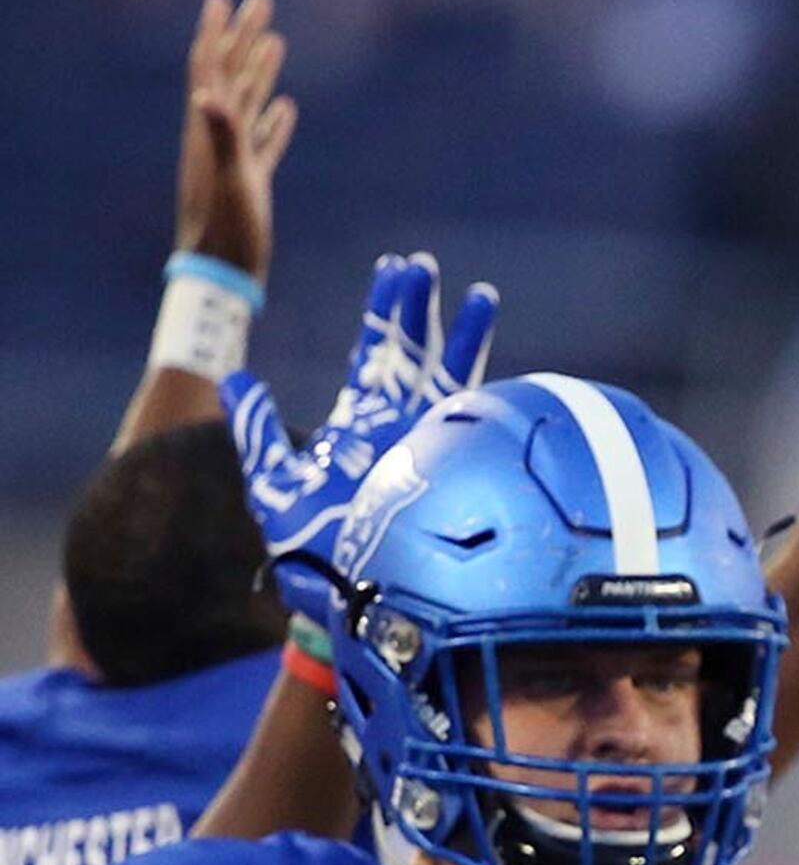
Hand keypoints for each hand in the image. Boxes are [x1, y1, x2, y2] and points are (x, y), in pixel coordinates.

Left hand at [174, 0, 294, 280]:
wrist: (221, 274)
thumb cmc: (227, 232)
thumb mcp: (230, 182)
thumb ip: (223, 138)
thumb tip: (208, 95)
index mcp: (209, 131)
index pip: (211, 69)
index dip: (217, 33)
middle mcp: (217, 137)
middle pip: (231, 75)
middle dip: (243, 37)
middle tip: (260, 2)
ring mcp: (234, 158)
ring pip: (248, 103)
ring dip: (259, 70)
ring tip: (274, 40)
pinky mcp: (250, 180)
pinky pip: (263, 140)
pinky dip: (273, 119)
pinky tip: (286, 108)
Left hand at [226, 252, 498, 630]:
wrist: (350, 599)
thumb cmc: (308, 551)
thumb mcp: (271, 484)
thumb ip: (257, 430)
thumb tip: (237, 378)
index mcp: (356, 424)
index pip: (371, 354)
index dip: (383, 311)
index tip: (395, 269)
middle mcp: (394, 428)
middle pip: (410, 354)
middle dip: (418, 308)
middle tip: (424, 265)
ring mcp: (423, 447)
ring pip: (446, 377)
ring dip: (463, 335)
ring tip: (479, 295)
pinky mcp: (445, 468)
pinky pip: (468, 418)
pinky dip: (483, 384)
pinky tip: (497, 359)